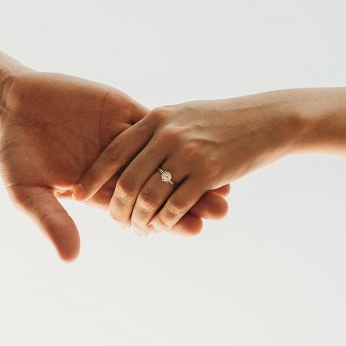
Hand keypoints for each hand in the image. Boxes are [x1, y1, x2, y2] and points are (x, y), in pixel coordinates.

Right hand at [0, 71, 228, 260]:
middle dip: (190, 198)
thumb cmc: (14, 152)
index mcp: (99, 191)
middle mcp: (117, 168)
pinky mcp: (122, 111)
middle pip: (161, 186)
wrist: (12, 104)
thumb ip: (51, 220)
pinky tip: (201, 139)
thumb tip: (70, 258)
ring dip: (192, 167)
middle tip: (221, 210)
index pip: (142, 209)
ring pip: (165, 155)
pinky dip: (176, 132)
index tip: (195, 228)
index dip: (168, 220)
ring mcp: (122, 138)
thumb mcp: (26, 191)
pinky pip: (154, 123)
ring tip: (225, 181)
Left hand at [72, 92, 300, 233]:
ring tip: (139, 230)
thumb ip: (158, 131)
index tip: (77, 195)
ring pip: (149, 197)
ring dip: (140, 220)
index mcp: (157, 118)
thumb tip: (130, 153)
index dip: (93, 177)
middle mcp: (167, 134)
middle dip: (117, 208)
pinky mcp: (209, 172)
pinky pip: (176, 206)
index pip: (113, 152)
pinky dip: (165, 222)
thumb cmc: (225, 120)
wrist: (269, 119)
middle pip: (127, 181)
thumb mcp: (185, 116)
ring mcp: (188, 153)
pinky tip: (163, 227)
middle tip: (117, 223)